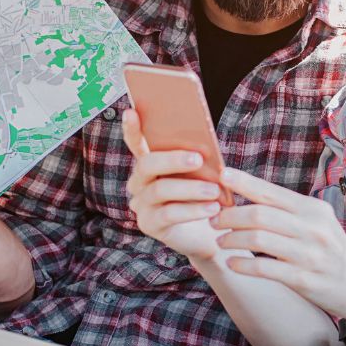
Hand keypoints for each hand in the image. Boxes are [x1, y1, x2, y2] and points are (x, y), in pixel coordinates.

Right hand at [122, 108, 225, 259]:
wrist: (209, 234)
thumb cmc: (205, 197)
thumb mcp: (203, 176)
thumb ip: (198, 161)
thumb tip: (204, 149)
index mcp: (150, 164)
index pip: (136, 143)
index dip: (132, 129)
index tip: (131, 111)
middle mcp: (139, 182)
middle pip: (147, 165)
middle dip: (173, 159)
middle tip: (199, 159)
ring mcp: (141, 204)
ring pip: (159, 190)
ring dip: (190, 188)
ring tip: (214, 191)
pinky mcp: (149, 225)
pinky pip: (168, 214)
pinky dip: (192, 210)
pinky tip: (212, 208)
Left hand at [212, 168, 345, 316]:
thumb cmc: (330, 251)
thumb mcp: (317, 223)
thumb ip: (289, 210)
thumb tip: (251, 194)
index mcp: (313, 209)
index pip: (271, 191)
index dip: (243, 182)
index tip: (221, 175)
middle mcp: (312, 228)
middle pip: (259, 214)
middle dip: (229, 216)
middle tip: (213, 220)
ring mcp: (308, 254)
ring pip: (258, 239)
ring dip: (231, 239)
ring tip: (220, 242)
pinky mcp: (303, 279)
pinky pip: (263, 268)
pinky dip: (242, 264)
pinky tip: (231, 263)